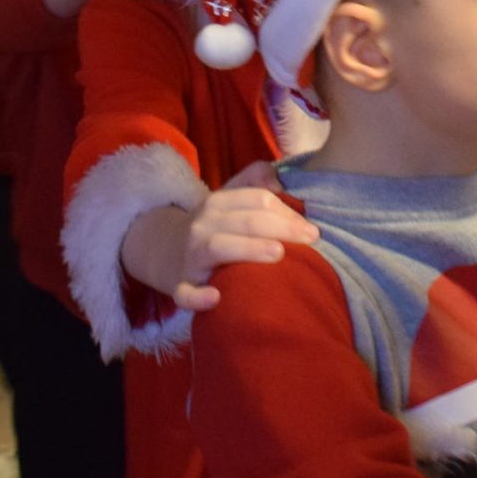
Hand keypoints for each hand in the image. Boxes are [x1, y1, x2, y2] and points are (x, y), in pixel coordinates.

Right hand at [168, 162, 318, 312]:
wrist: (164, 250)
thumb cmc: (213, 227)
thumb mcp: (228, 200)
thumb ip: (254, 181)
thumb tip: (279, 180)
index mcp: (218, 203)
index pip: (258, 200)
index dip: (288, 212)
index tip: (313, 230)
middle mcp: (203, 225)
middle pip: (245, 221)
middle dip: (281, 228)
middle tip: (310, 240)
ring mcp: (191, 255)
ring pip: (218, 248)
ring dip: (249, 249)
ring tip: (278, 254)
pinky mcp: (180, 285)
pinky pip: (185, 293)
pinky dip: (198, 296)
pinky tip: (216, 297)